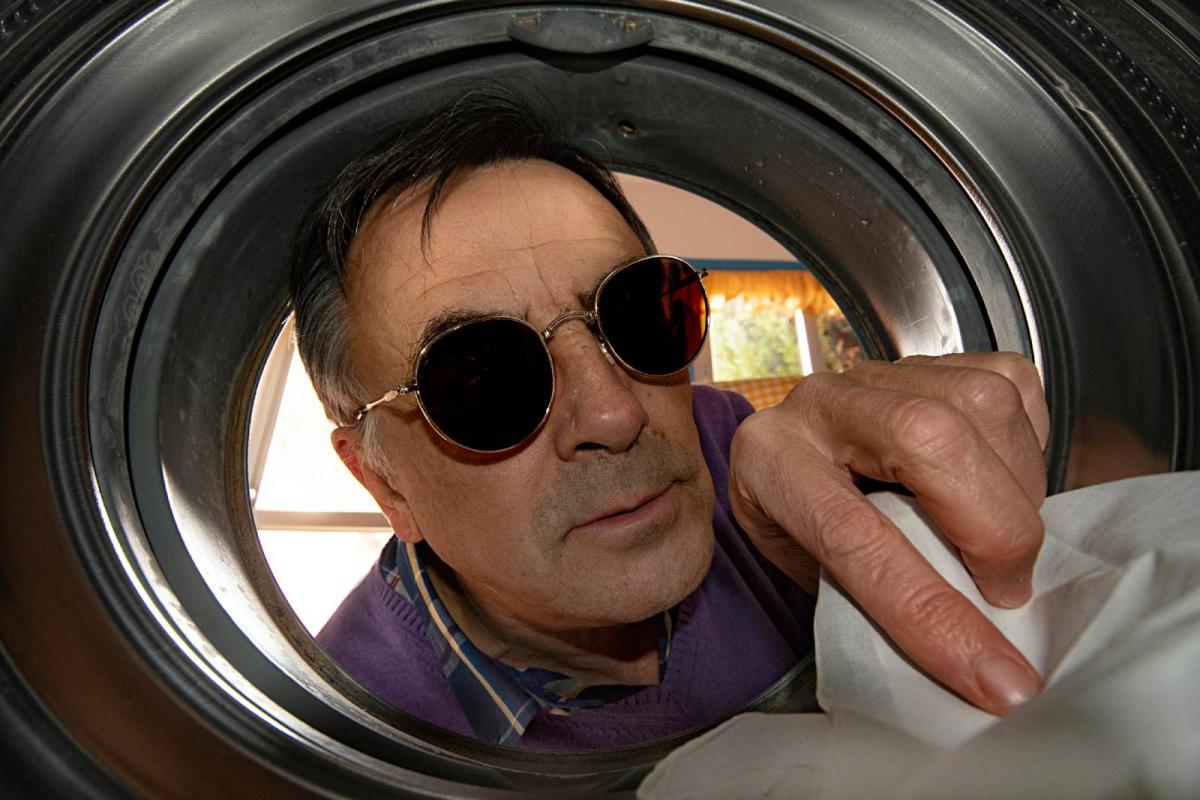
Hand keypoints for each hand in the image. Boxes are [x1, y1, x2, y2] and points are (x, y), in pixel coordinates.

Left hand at [729, 352, 1049, 714]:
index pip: (855, 538)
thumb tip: (973, 654)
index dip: (933, 612)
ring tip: (1000, 541)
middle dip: (993, 530)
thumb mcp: (810, 571)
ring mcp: (876, 372)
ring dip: (1018, 491)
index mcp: (772, 461)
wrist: (799, 454)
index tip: (999, 678)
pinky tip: (1003, 482)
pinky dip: (1027, 446)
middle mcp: (820, 403)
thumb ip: (872, 598)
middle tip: (1007, 592)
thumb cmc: (802, 525)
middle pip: (927, 440)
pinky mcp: (928, 357)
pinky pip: (1007, 386)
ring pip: (978, 408)